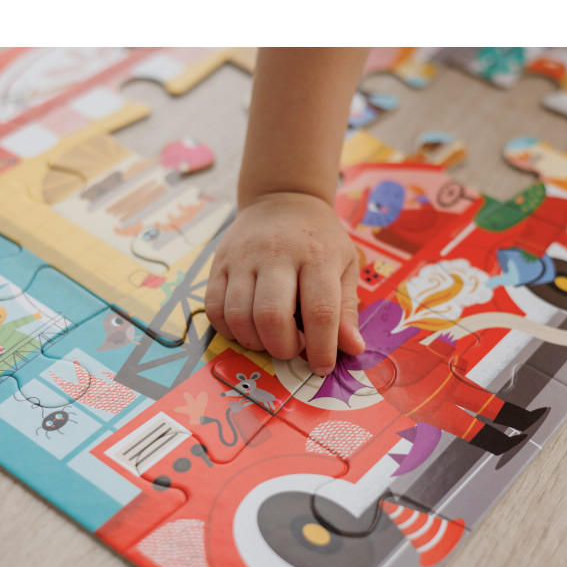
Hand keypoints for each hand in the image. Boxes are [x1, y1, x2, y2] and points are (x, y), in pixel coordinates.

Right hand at [205, 192, 364, 375]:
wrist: (283, 199)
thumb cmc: (319, 240)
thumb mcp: (345, 265)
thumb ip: (347, 309)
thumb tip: (352, 349)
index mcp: (317, 256)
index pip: (319, 311)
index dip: (321, 348)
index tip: (322, 366)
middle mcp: (277, 254)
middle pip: (271, 316)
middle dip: (282, 347)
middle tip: (292, 349)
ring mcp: (243, 257)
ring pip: (238, 315)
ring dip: (255, 342)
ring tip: (270, 339)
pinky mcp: (219, 263)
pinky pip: (214, 308)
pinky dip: (229, 330)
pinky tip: (247, 328)